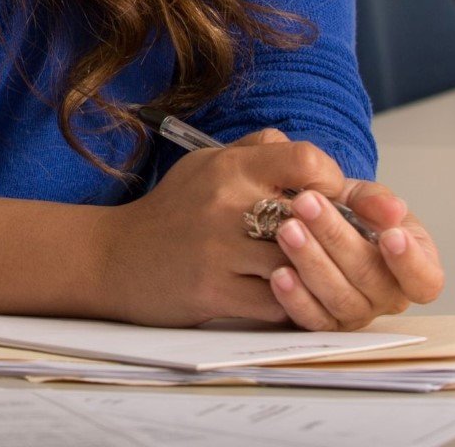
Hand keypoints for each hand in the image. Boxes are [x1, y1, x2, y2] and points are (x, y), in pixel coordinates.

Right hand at [99, 130, 353, 326]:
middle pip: (313, 217)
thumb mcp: (205, 164)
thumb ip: (257, 151)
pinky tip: (290, 296)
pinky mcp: (216, 291)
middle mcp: (226, 202)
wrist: (115, 256)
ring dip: (317, 273)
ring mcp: (220, 249)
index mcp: (228, 166)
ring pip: (302, 264)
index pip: (306, 160)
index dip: (330, 180)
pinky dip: (295, 303)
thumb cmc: (171, 211)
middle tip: (340, 243)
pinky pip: (281, 303)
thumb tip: (307, 153)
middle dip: (335, 234)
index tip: (326, 198)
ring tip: (317, 272)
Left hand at [261, 133, 444, 329]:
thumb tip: (392, 209)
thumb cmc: (346, 210)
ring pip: (340, 298)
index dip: (410, 262)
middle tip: (306, 204)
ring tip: (286, 229)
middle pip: (372, 280)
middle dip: (336, 239)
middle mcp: (387, 296)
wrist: (308, 219)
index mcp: (411, 266)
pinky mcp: (323, 320)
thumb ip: (375, 201)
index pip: (424, 279)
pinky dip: (295, 298)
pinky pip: (312, 318)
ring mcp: (356, 312)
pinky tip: (279, 274)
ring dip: (311, 262)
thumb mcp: (361, 197)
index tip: (389, 235)